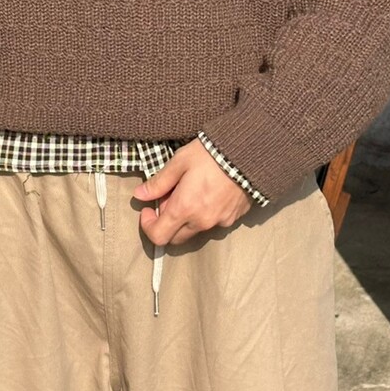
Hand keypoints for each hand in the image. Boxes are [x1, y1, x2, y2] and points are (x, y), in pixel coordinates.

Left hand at [132, 140, 250, 246]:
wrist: (250, 153)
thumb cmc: (211, 154)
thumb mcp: (179, 162)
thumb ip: (158, 182)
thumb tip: (139, 195)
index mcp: (184, 208)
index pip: (158, 236)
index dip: (148, 226)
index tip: (148, 209)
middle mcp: (201, 221)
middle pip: (175, 237)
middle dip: (166, 223)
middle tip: (171, 198)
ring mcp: (219, 222)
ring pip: (194, 231)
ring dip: (186, 219)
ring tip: (191, 193)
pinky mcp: (233, 218)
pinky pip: (213, 223)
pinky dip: (204, 215)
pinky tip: (209, 194)